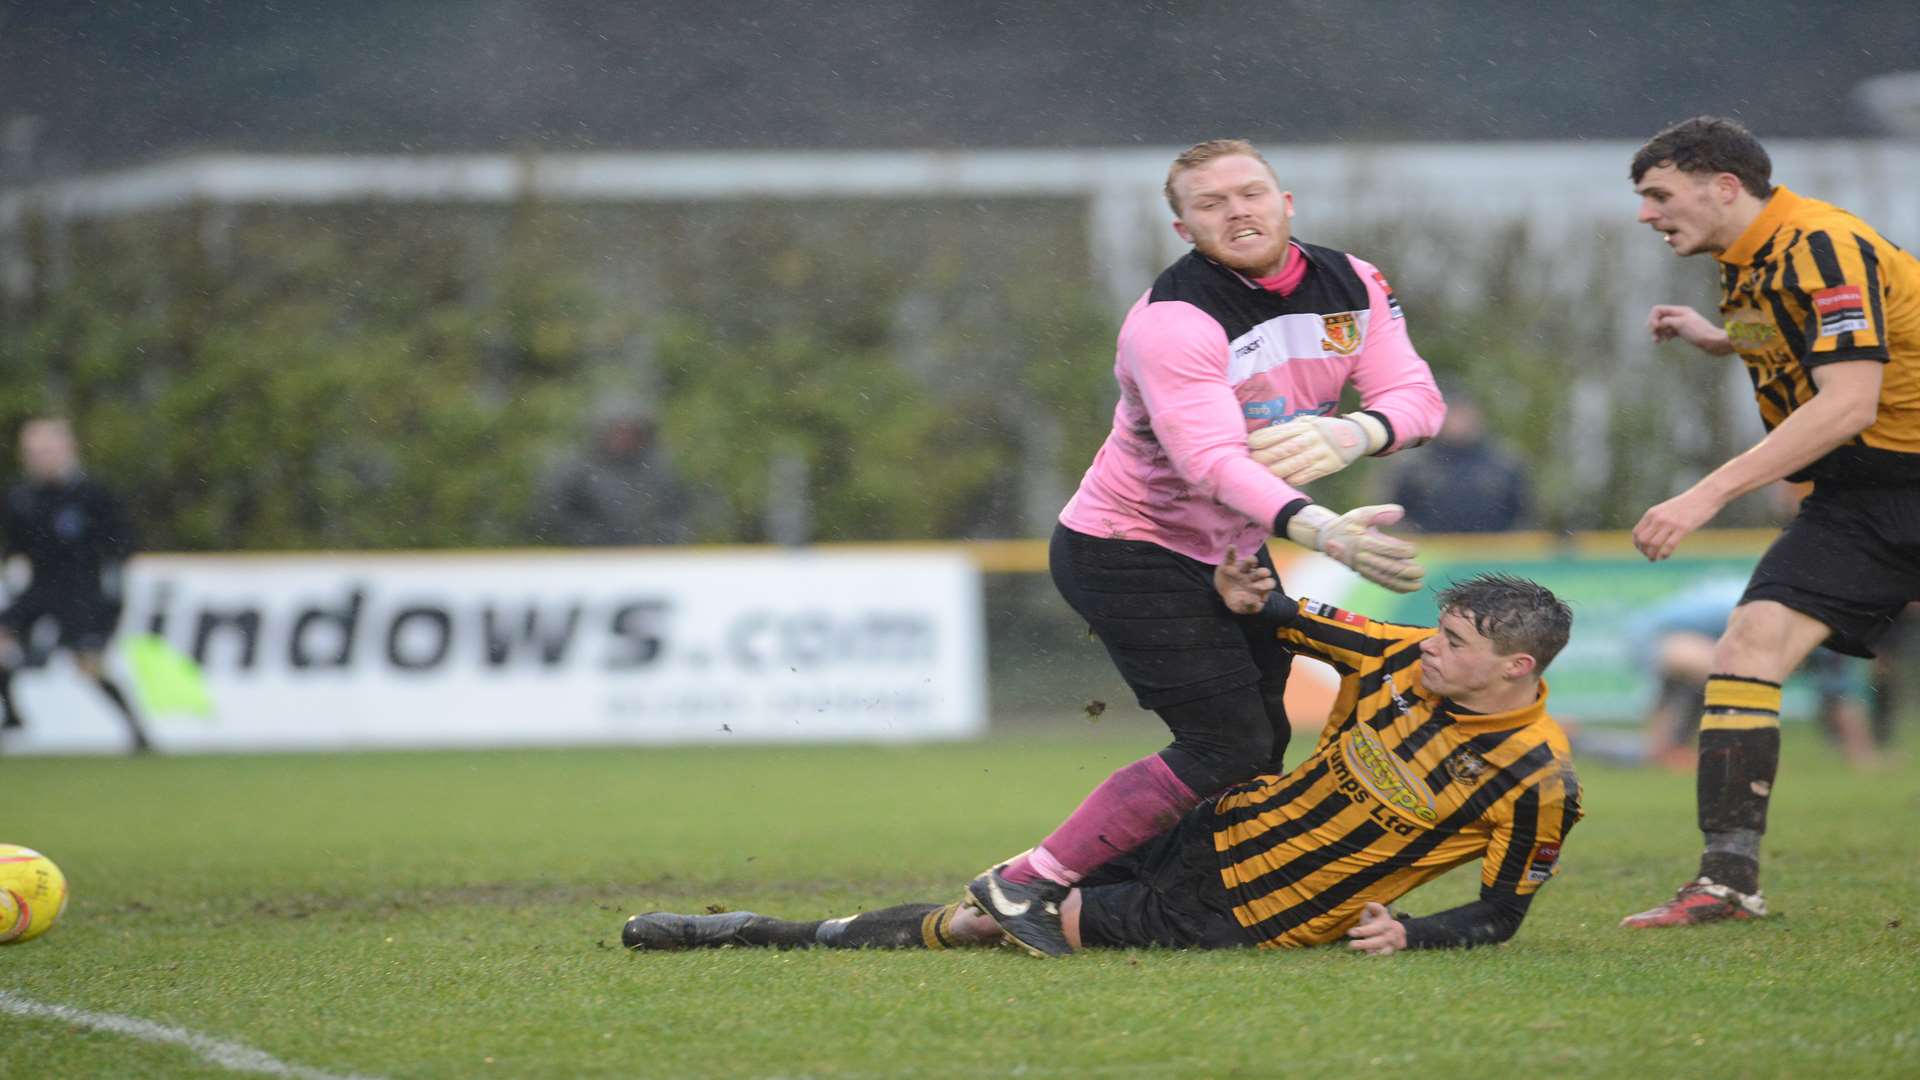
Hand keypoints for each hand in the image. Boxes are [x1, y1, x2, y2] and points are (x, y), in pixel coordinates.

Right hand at [1214, 546, 1276, 614]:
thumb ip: (1250, 607)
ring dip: (1251, 561)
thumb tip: (1257, 602)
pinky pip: (1230, 557)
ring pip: (1250, 562)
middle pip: (1262, 572)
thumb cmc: (1236, 600)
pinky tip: (1232, 547)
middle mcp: (1253, 576)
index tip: (1260, 591)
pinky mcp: (1229, 565)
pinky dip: (1231, 551)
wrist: (1222, 593)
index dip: (1267, 586)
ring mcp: (1242, 569)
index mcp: (1259, 586)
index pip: (1269, 583)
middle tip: (1262, 574)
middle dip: (1263, 573)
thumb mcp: (1241, 608)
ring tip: (1250, 561)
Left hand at [1249, 413, 1386, 485]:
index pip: (1279, 432)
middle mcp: (1312, 438)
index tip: (1249, 444)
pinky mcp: (1329, 466)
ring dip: (1276, 471)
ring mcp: (1321, 452)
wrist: (1356, 435)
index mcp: (1304, 426)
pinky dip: (1293, 479)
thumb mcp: (1309, 422)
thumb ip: (1289, 429)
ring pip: (1294, 464)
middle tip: (1252, 462)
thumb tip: (1262, 438)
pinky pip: (1307, 475)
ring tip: (1263, 474)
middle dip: (1265, 456)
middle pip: (1284, 449)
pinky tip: (1283, 482)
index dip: (1262, 439)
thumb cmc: (1324, 430)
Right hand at [1286, 504, 1425, 592]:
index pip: (1386, 549)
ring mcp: (1362, 568)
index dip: (1402, 551)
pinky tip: (1407, 589)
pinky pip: (1379, 582)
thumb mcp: (1360, 513)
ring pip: (1384, 578)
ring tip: (1418, 585)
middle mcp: (1362, 557)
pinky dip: (1393, 587)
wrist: (1328, 539)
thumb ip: (1380, 512)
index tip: (1415, 551)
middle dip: (1406, 571)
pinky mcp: (1363, 574)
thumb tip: (1400, 512)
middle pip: (1387, 567)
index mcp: (1362, 541)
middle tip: (1421, 572)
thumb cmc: (1347, 524)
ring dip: (1402, 583)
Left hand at [1346, 902, 1407, 955]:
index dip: (1362, 931)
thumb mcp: (1379, 912)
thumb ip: (1374, 907)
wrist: (1398, 933)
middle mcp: (1388, 936)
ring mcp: (1389, 947)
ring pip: (1380, 952)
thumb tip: (1368, 904)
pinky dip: (1374, 960)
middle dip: (1363, 944)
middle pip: (1376, 942)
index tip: (1350, 932)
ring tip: (1356, 956)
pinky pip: (1381, 959)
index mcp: (1385, 924)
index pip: (1374, 929)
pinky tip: (1363, 962)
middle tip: (1351, 945)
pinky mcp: (1387, 955)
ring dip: (1368, 953)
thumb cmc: (1380, 921)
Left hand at [1632, 487, 1726, 560]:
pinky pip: (1668, 546)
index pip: (1637, 533)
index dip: (1637, 545)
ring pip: (1653, 544)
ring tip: (1656, 559)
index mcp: (1652, 513)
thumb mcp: (1665, 509)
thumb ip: (1656, 519)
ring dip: (1652, 555)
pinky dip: (1664, 554)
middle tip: (1650, 557)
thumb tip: (1649, 535)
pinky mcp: (1683, 528)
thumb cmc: (1686, 504)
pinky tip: (1665, 556)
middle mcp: (1658, 518)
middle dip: (1644, 551)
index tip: (1643, 550)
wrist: (1705, 495)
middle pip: (1643, 540)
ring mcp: (1670, 523)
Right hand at [1647, 304, 1732, 354]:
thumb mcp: (1680, 323)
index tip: (1655, 329)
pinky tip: (1666, 341)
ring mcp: (1681, 323)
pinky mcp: (1683, 332)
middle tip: (1655, 337)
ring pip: (1664, 325)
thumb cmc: (1698, 332)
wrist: (1713, 341)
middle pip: (1660, 318)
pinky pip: (1670, 331)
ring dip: (1659, 332)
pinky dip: (1665, 335)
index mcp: (1679, 310)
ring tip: (1658, 341)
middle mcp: (1679, 315)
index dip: (1653, 318)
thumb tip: (1657, 324)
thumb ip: (1666, 321)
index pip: (1659, 309)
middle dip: (1655, 327)